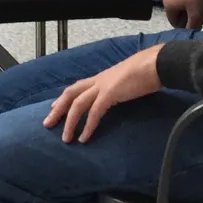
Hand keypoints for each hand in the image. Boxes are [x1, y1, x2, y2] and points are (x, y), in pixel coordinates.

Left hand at [44, 45, 163, 142]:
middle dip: (57, 110)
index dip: (64, 98)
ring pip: (78, 104)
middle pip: (70, 94)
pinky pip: (95, 112)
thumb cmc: (146, 72)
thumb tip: (120, 95)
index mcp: (101, 78)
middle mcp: (98, 81)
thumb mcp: (127, 80)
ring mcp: (103, 86)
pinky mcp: (110, 94)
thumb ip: (119, 88)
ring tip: (66, 139)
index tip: (54, 107)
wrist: (156, 64)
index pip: (76, 88)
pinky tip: (84, 138)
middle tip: (47, 124)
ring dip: (70, 123)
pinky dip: (88, 126)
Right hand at [162, 0, 202, 28]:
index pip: (174, 23)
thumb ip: (191, 26)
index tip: (199, 24)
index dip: (187, 27)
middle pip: (178, 12)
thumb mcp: (197, 14)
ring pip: (182, 2)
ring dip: (192, 6)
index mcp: (167, 5)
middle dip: (191, 16)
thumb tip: (189, 31)